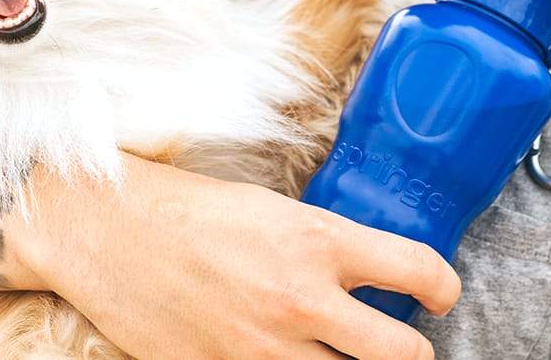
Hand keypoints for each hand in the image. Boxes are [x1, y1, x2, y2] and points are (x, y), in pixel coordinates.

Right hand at [17, 154, 460, 358]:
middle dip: (413, 350)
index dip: (443, 286)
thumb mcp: (267, 207)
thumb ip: (320, 243)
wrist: (107, 230)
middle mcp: (300, 300)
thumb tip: (360, 271)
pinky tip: (287, 358)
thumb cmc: (184, 205)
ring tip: (344, 350)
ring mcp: (262, 351)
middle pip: (403, 356)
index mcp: (314, 240)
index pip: (417, 270)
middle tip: (401, 337)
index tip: (439, 292)